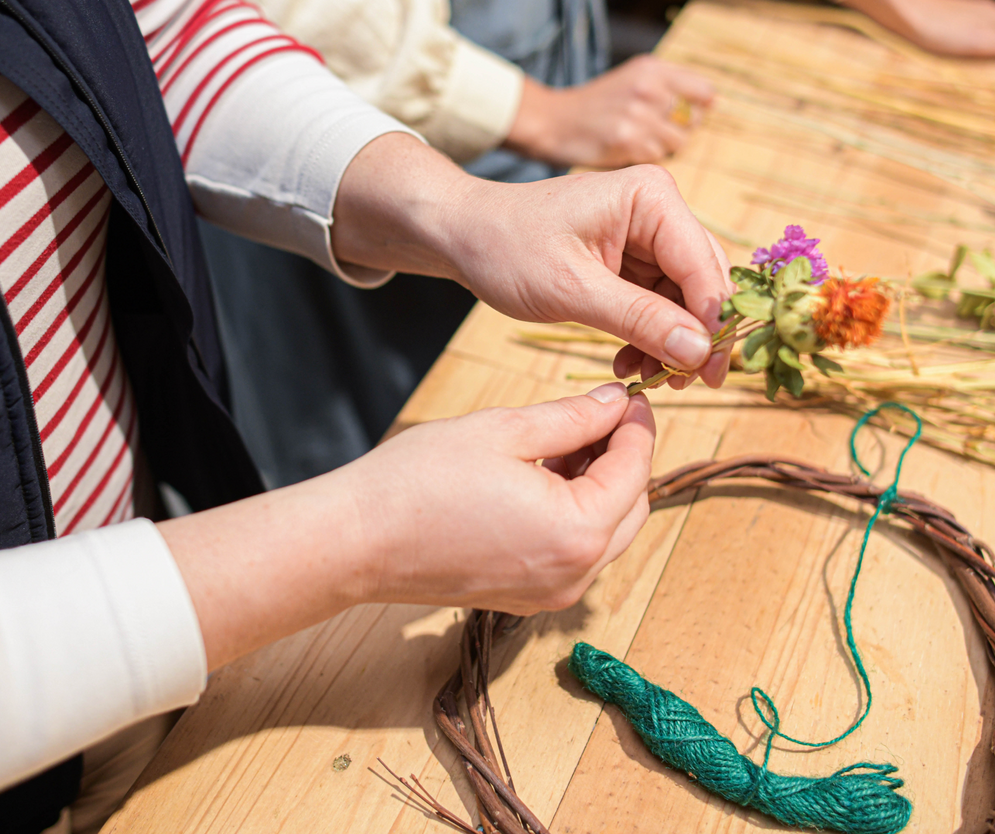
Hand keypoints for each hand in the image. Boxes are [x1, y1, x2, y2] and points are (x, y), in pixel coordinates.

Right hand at [158, 384, 654, 668]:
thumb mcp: (506, 431)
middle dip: (623, 458)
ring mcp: (552, 593)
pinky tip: (539, 479)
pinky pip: (573, 554)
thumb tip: (616, 402)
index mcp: (578, 530)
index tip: (627, 396)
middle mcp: (576, 573)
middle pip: (632, 507)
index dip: (636, 425)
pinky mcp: (527, 598)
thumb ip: (573, 417)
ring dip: (598, 487)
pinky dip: (572, 516)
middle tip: (598, 414)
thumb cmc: (420, 481)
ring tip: (562, 442)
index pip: (635, 469)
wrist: (358, 541)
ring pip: (606, 534)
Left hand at [332, 135, 733, 387]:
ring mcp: (647, 236)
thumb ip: (638, 318)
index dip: (712, 322)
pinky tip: (628, 366)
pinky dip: (649, 339)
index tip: (709, 372)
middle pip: (702, 282)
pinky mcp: (633, 261)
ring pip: (684, 301)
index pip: (703, 265)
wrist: (463, 235)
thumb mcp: (571, 288)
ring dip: (670, 344)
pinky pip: (658, 306)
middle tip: (682, 385)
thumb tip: (699, 350)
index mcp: (651, 197)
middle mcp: (659, 210)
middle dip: (693, 337)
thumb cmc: (506, 247)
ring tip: (647, 381)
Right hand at [504, 56, 714, 167]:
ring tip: (639, 141)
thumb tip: (712, 101)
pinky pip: (657, 158)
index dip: (700, 107)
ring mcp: (639, 116)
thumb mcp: (633, 78)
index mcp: (653, 69)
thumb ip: (670, 85)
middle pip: (694, 121)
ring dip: (663, 147)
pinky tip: (627, 149)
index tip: (687, 115)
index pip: (704, 91)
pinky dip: (645, 158)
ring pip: (678, 143)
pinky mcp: (628, 142)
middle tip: (655, 131)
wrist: (554, 121)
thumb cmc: (598, 104)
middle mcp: (649, 88)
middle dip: (681, 130)